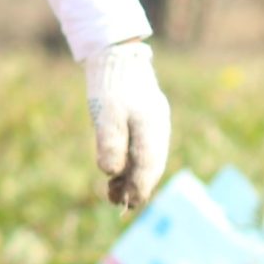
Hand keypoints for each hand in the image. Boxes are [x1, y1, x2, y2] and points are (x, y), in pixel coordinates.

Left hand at [84, 40, 170, 209]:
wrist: (118, 59)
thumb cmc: (111, 87)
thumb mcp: (105, 114)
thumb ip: (110, 141)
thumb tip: (110, 172)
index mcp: (151, 127)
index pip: (148, 165)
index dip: (139, 187)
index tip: (128, 204)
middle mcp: (158, 130)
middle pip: (151, 166)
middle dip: (135, 187)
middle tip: (115, 202)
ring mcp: (154, 127)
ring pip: (147, 160)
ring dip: (131, 178)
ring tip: (112, 192)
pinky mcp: (147, 124)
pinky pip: (143, 151)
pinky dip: (132, 165)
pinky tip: (117, 174)